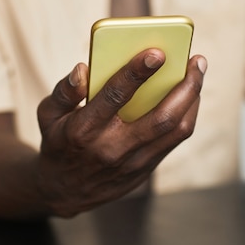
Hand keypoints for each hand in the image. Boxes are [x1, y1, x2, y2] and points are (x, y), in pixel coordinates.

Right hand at [36, 49, 206, 217]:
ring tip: (197, 73)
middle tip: (197, 60)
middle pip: (161, 118)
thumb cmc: (58, 143)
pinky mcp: (145, 171)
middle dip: (185, 86)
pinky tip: (189, 95)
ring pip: (175, 131)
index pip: (115, 97)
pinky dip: (186, 115)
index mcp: (83, 131)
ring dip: (192, 99)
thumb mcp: (47, 115)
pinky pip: (173, 141)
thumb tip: (84, 69)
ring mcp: (132, 163)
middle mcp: (112, 149)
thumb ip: (64, 91)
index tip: (158, 52)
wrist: (63, 191)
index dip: (137, 73)